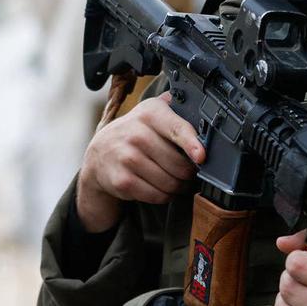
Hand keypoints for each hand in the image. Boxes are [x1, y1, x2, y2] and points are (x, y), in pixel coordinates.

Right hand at [76, 92, 204, 231]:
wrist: (99, 153)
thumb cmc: (135, 133)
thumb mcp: (152, 113)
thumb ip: (177, 110)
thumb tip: (207, 113)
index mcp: (149, 113)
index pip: (176, 128)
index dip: (192, 144)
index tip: (201, 156)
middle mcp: (136, 134)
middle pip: (179, 164)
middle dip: (189, 173)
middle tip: (189, 172)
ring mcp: (127, 158)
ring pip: (170, 182)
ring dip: (179, 187)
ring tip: (177, 180)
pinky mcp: (123, 181)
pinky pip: (157, 195)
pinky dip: (165, 196)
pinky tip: (161, 187)